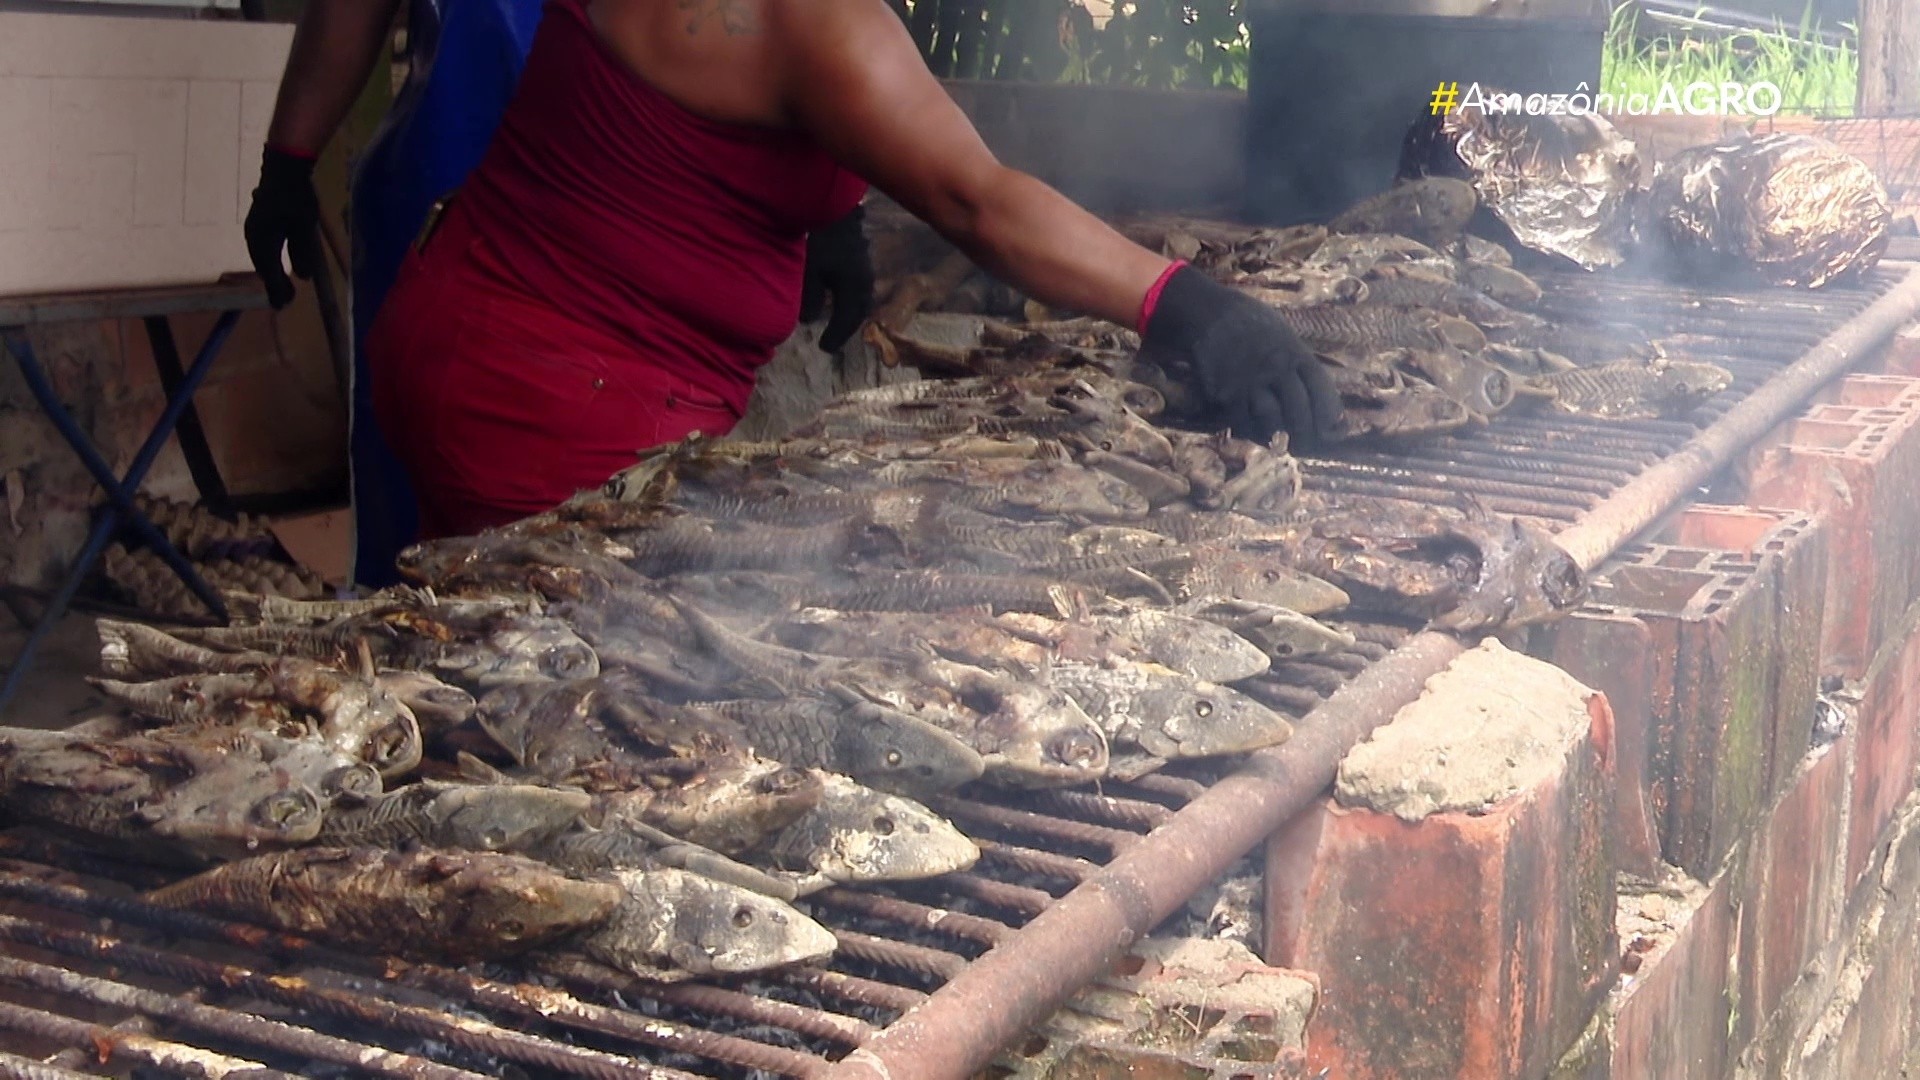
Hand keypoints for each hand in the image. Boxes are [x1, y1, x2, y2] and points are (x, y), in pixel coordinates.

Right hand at [244, 147, 322, 309]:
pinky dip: (269, 261)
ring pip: (261, 258)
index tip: (286, 304)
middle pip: (263, 267)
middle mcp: (253, 236)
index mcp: (262, 239)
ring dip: (271, 274)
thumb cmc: (295, 196)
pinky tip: (276, 266)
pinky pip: (262, 248)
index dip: (278, 288)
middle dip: (273, 285)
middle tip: (284, 303)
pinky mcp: (259, 223)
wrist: (283, 167)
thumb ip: (303, 252)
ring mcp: (254, 228)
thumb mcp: (304, 227)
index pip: (270, 271)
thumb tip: (303, 277)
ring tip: (280, 289)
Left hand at [799, 204, 875, 353]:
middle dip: (844, 330)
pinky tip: (841, 304)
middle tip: (830, 343)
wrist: (835, 212)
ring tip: (837, 327)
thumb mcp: (810, 271)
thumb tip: (809, 320)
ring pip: (860, 304)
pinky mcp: (862, 264)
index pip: (846, 320)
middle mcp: (865, 283)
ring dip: (849, 318)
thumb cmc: (820, 240)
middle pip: (857, 314)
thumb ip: (810, 298)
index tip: (823, 348)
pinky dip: (850, 304)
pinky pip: (859, 292)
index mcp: (853, 287)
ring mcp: (866, 273)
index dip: (835, 336)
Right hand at [1142, 266, 1344, 447]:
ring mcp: (1252, 381)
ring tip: (1282, 443)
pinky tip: (1257, 433)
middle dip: (1306, 433)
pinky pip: (1243, 421)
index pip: (1322, 390)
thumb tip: (1315, 392)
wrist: (1210, 314)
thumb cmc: (1252, 324)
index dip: (1330, 414)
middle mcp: (1277, 368)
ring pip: (1272, 420)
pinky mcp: (1227, 392)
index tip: (1332, 429)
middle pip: (1299, 410)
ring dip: (1279, 436)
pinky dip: (1252, 432)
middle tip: (1306, 445)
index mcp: (1296, 353)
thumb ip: (1300, 363)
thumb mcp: (1285, 335)